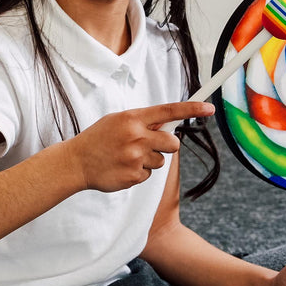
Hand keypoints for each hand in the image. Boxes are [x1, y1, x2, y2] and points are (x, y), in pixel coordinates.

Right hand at [70, 101, 214, 191]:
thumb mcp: (117, 121)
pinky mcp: (134, 176)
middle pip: (172, 142)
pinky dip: (138, 173)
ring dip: (148, 161)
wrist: (76, 163)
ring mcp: (136, 158)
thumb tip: (167, 124)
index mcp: (132, 118)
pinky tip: (121, 168)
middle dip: (166, 145)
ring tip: (126, 158)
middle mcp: (136, 136)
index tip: (209, 109)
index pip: (168, 111)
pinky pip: (148, 175)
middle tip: (147, 145)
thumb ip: (141, 121)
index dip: (192, 110)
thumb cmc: (98, 139)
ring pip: (161, 161)